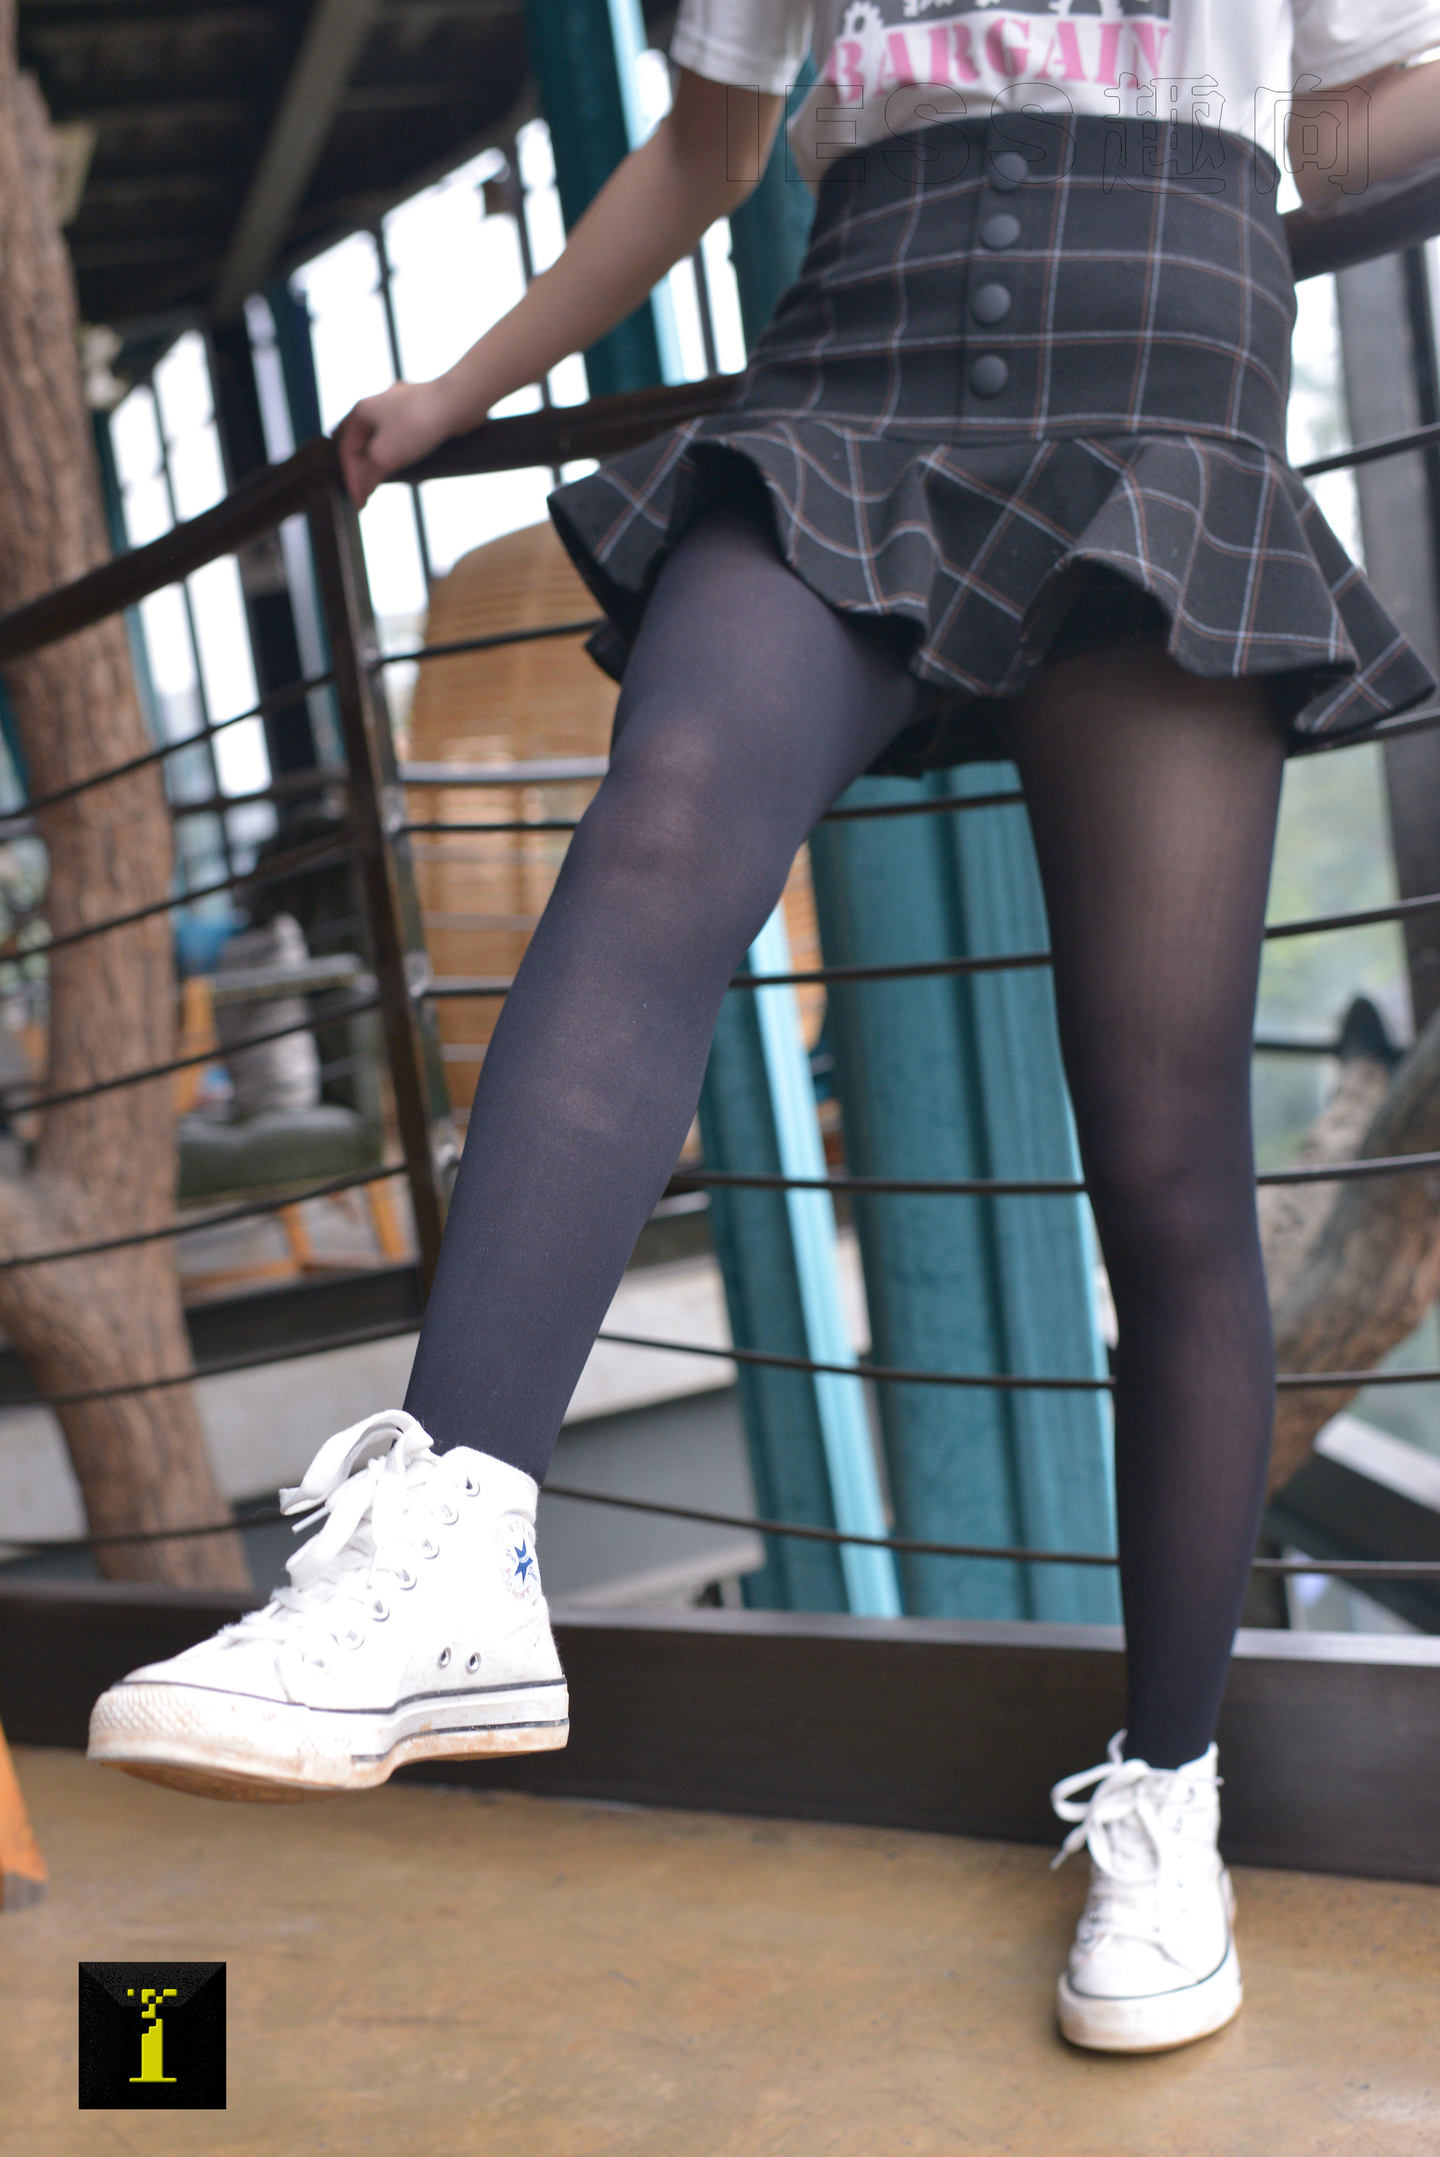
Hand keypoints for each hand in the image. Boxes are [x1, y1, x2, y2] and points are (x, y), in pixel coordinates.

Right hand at [334, 378, 459, 507]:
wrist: (456, 403)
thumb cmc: (416, 424)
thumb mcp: (384, 456)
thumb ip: (368, 476)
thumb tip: (363, 490)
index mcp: (361, 411)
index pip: (347, 450)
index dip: (352, 479)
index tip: (360, 501)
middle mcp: (378, 405)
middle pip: (364, 445)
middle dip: (365, 470)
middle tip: (369, 492)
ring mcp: (401, 407)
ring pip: (385, 441)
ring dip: (385, 463)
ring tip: (390, 481)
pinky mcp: (422, 413)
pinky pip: (406, 438)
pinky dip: (404, 455)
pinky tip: (413, 470)